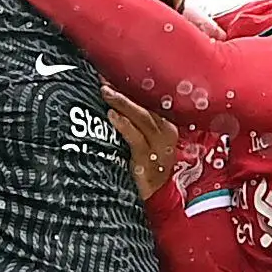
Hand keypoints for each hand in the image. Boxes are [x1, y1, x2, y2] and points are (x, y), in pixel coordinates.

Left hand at [103, 86, 177, 201]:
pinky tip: (112, 116)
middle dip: (124, 90)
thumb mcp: (144, 140)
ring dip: (122, 103)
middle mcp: (167, 133)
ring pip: (142, 118)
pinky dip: (124, 125)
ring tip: (105, 92)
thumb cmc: (145, 165)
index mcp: (167, 124)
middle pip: (146, 104)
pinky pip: (136, 138)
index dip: (132, 85)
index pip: (150, 99)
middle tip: (104, 79)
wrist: (154, 198)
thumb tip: (110, 96)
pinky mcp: (149, 160)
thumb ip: (134, 121)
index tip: (113, 72)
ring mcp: (159, 147)